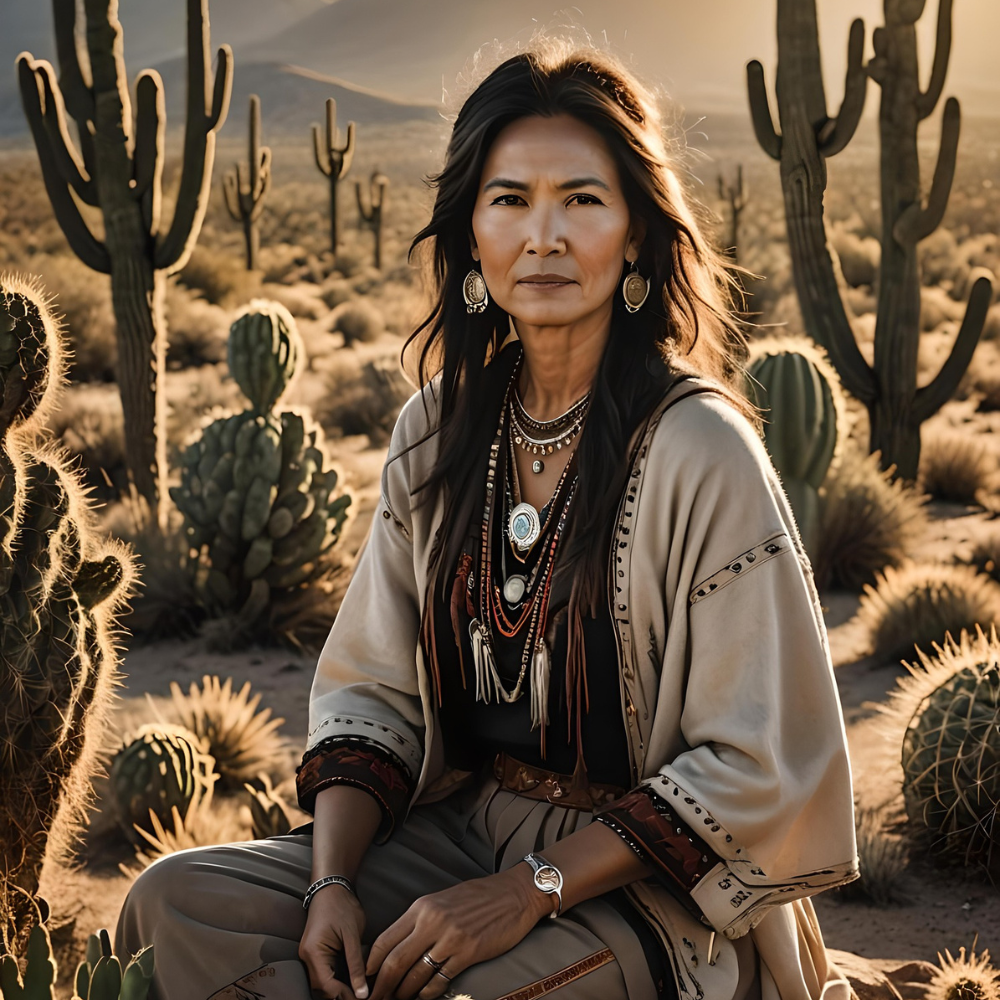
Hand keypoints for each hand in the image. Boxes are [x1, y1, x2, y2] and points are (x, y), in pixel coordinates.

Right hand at [299, 883, 369, 998]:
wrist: (331, 886)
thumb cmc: (342, 906)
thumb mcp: (352, 935)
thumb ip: (356, 964)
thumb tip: (362, 992)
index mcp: (314, 952)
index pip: (327, 985)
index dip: (345, 995)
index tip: (362, 999)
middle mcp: (307, 956)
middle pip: (322, 987)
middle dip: (341, 994)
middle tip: (362, 996)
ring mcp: (310, 955)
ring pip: (322, 982)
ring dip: (339, 988)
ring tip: (359, 991)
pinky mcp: (316, 952)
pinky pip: (324, 972)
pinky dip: (337, 979)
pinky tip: (352, 980)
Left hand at [365, 865, 549, 999]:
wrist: (514, 894)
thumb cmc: (478, 897)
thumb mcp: (443, 900)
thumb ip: (420, 920)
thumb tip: (398, 945)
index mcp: (422, 907)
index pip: (384, 940)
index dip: (371, 965)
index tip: (365, 980)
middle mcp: (431, 922)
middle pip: (394, 962)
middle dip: (382, 987)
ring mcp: (450, 938)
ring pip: (415, 976)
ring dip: (403, 993)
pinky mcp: (468, 953)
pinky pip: (439, 980)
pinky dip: (427, 993)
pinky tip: (423, 996)